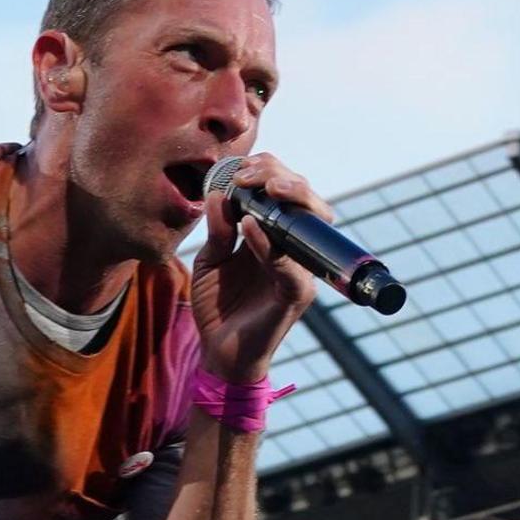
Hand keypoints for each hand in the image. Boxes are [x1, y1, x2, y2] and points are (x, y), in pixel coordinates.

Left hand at [190, 152, 332, 387]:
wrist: (219, 352)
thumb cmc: (219, 305)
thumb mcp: (211, 259)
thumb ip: (218, 229)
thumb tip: (219, 192)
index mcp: (278, 235)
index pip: (286, 191)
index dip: (268, 171)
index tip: (239, 168)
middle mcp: (295, 249)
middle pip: (305, 199)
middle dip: (281, 176)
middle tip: (249, 174)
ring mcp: (300, 271)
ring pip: (309, 224)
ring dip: (286, 197)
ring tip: (258, 186)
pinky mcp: (296, 295)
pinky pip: (288, 264)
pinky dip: (269, 243)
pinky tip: (250, 225)